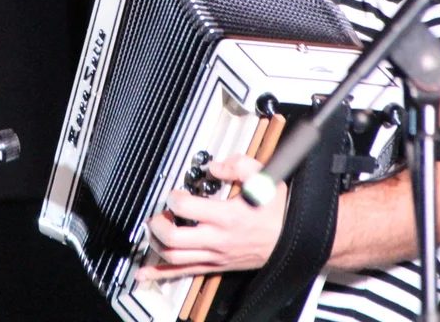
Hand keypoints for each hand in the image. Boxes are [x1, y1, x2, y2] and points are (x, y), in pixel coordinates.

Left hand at [135, 155, 287, 281]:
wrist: (294, 239)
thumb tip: (215, 166)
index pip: (186, 207)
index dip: (173, 197)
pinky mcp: (216, 266)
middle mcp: (218, 239)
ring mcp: (215, 255)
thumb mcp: (265, 179)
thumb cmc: (279, 212)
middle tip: (158, 213)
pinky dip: (161, 273)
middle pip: (173, 238)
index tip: (174, 192)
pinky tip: (145, 273)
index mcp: (227, 216)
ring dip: (155, 244)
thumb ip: (239, 165)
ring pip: (174, 258)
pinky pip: (184, 272)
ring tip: (153, 230)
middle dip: (157, 224)